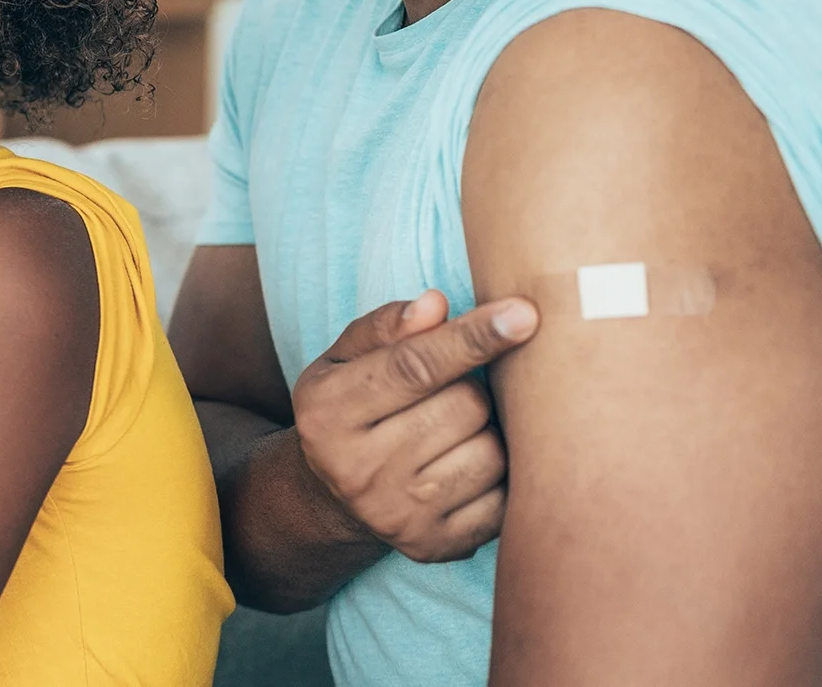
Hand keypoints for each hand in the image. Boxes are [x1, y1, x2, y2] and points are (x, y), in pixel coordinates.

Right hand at [292, 290, 539, 563]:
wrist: (332, 497)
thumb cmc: (350, 409)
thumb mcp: (343, 361)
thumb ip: (385, 328)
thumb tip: (436, 305)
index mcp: (328, 413)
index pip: (413, 367)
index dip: (472, 338)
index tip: (524, 314)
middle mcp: (357, 469)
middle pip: (465, 406)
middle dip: (471, 388)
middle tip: (449, 393)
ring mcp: (397, 514)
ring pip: (492, 452)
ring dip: (487, 432)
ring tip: (456, 431)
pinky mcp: (434, 546)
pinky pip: (505, 499)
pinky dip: (499, 476)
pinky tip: (468, 465)